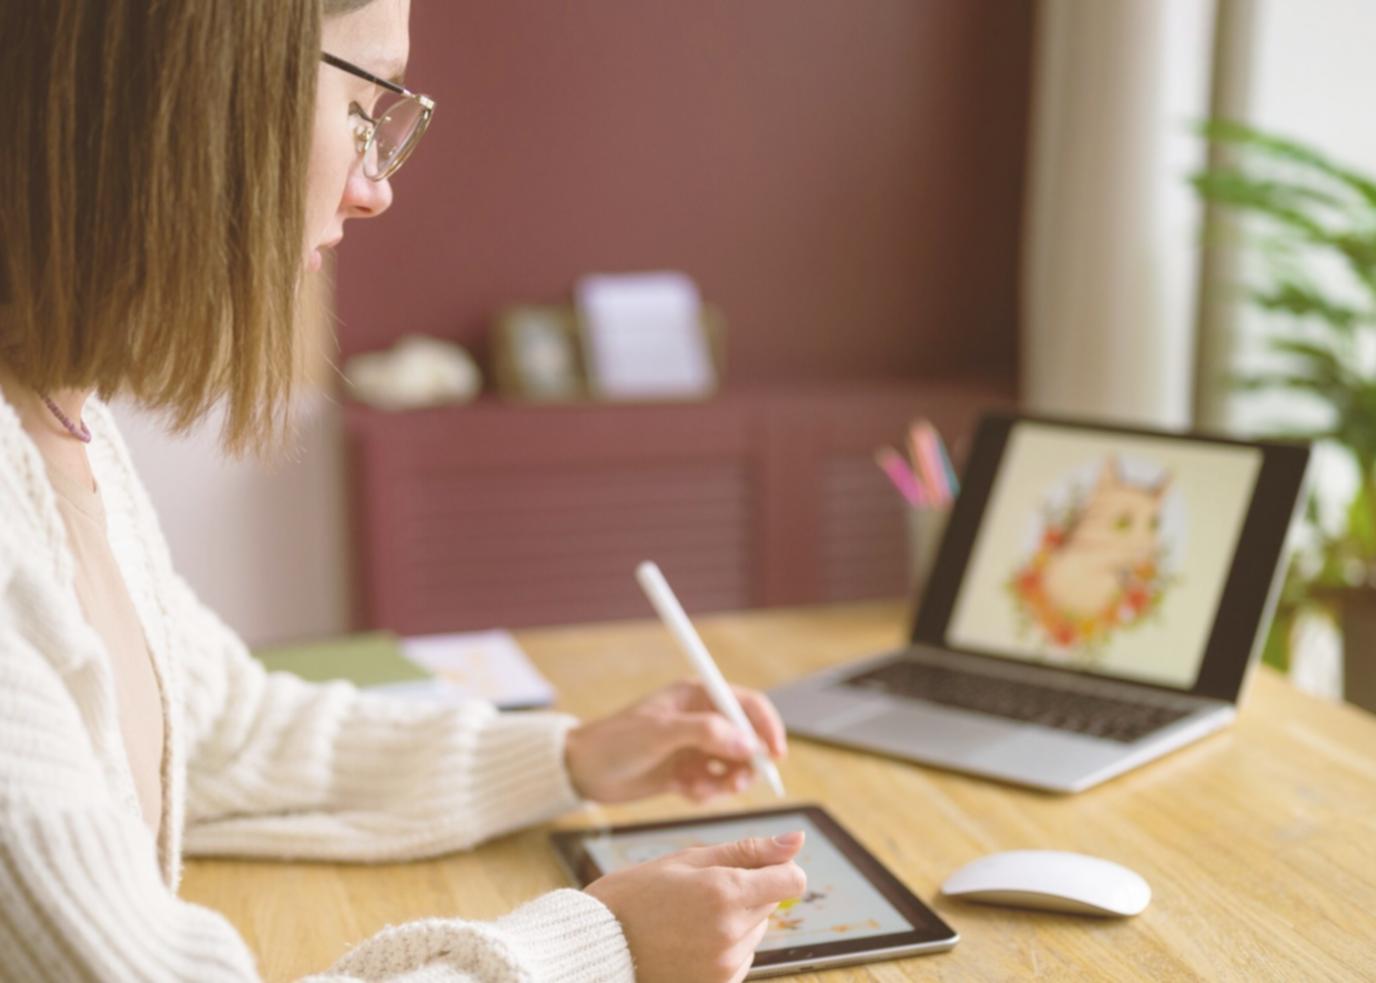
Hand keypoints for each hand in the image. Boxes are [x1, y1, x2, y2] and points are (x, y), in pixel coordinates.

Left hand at [564, 680, 786, 802]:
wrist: (583, 771)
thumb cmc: (616, 740)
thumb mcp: (661, 732)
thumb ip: (706, 733)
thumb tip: (749, 743)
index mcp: (698, 696)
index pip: (748, 704)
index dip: (767, 727)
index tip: (775, 754)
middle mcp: (702, 720)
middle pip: (747, 739)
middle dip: (746, 763)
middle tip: (734, 782)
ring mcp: (695, 747)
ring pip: (733, 766)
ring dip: (725, 782)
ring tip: (701, 789)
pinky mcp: (687, 772)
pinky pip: (714, 785)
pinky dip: (706, 793)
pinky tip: (684, 792)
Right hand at [586, 832, 806, 982]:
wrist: (596, 947)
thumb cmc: (637, 895)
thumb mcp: (688, 859)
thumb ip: (749, 850)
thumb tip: (797, 840)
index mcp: (726, 891)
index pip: (792, 881)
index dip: (779, 870)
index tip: (756, 868)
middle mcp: (731, 932)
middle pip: (769, 905)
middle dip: (745, 893)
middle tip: (697, 893)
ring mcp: (724, 966)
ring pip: (754, 933)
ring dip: (734, 922)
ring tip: (686, 920)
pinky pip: (739, 960)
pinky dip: (723, 949)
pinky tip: (687, 943)